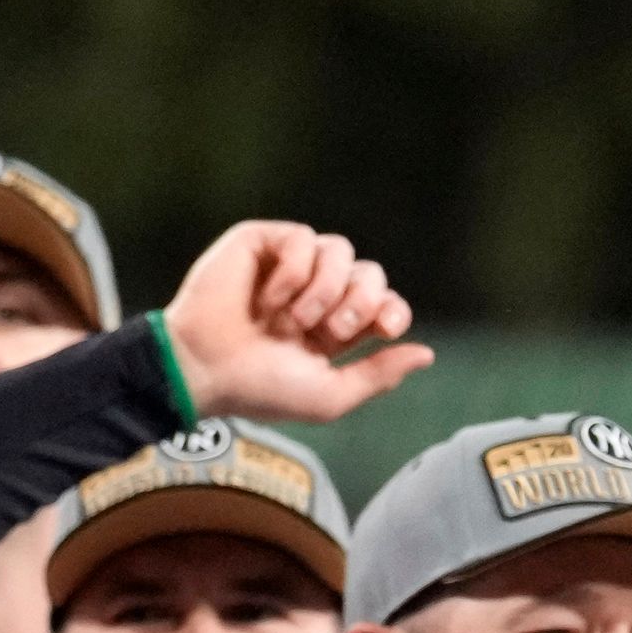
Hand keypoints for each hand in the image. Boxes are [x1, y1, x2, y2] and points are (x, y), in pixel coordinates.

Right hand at [160, 222, 433, 424]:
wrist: (205, 370)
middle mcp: (315, 292)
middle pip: (370, 272)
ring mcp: (288, 266)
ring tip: (292, 320)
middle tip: (329, 331)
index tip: (382, 328)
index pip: (385, 303)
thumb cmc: (260, 390)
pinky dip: (292, 271)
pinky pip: (302, 237)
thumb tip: (426, 353)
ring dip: (324, 290)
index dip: (392, 310)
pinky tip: (268, 299)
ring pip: (341, 250)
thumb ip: (379, 376)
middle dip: (359, 302)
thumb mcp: (329, 395)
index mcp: (334, 328)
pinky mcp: (260, 243)